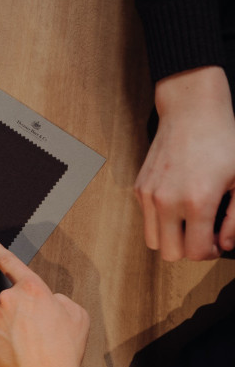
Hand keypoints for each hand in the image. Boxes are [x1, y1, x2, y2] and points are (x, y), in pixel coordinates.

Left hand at [0, 233, 89, 366]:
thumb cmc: (63, 352)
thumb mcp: (78, 316)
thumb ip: (60, 300)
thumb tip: (50, 301)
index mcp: (33, 290)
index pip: (10, 263)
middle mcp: (9, 299)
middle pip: (11, 300)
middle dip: (21, 313)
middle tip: (36, 334)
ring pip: (0, 318)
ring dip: (10, 328)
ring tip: (28, 347)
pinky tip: (13, 352)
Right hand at [134, 66, 234, 260]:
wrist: (192, 113)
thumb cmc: (221, 141)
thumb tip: (225, 244)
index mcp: (196, 201)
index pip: (194, 252)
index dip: (209, 253)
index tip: (217, 243)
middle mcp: (167, 202)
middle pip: (170, 253)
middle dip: (189, 249)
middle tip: (204, 234)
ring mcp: (149, 196)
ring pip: (153, 241)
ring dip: (171, 238)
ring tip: (189, 222)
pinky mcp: (140, 189)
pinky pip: (148, 219)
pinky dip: (162, 220)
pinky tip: (178, 202)